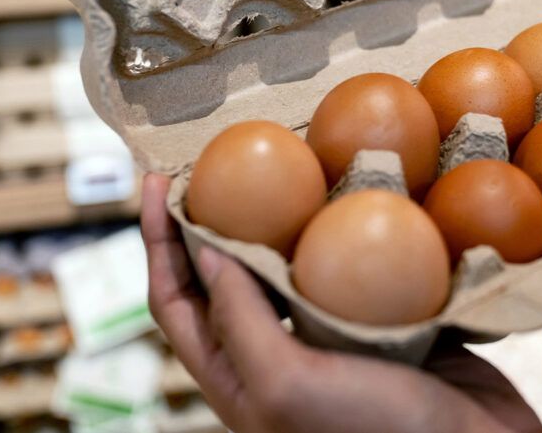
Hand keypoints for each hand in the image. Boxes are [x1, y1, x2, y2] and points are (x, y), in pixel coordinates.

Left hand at [141, 174, 541, 432]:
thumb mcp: (288, 384)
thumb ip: (241, 321)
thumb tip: (204, 251)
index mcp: (239, 380)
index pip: (174, 302)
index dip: (158, 242)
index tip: (157, 180)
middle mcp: (278, 357)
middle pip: (226, 276)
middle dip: (215, 216)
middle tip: (218, 157)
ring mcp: (332, 339)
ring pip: (292, 265)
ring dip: (285, 216)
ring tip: (289, 164)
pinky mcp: (384, 323)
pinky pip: (353, 268)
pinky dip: (350, 232)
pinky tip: (358, 195)